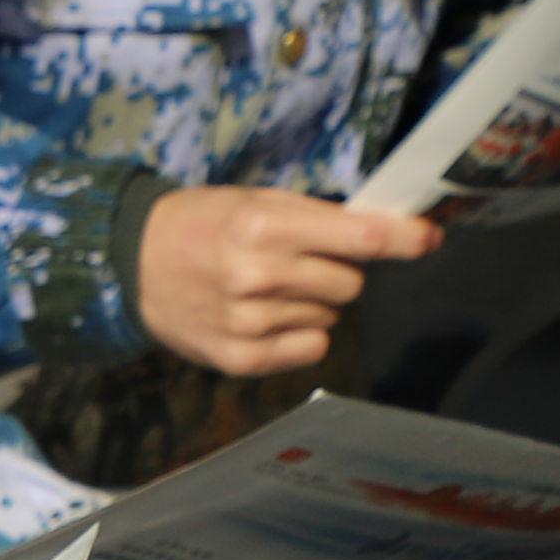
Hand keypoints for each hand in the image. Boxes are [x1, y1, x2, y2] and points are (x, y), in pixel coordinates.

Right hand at [135, 184, 440, 381]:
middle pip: (350, 284)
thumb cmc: (204, 223)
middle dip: (334, 273)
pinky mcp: (239, 357)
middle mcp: (258, 273)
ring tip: (263, 292)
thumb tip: (399, 234)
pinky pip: (312, 350)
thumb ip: (321, 218)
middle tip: (294, 265)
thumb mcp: (257, 201)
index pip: (362, 239)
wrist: (129, 263)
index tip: (430, 239)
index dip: (407, 239)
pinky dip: (298, 337)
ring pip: (330, 319)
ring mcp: (248, 320)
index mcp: (265, 224)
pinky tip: (262, 321)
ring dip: (309, 305)